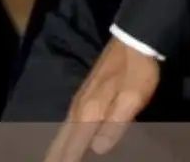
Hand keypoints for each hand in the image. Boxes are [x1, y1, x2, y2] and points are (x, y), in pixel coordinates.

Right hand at [45, 37, 160, 161]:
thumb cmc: (136, 71)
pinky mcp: (85, 94)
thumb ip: (114, 126)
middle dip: (53, 158)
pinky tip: (67, 140)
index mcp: (88, 114)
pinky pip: (68, 124)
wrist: (133, 39)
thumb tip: (97, 150)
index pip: (72, 148)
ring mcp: (79, 100)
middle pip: (60, 141)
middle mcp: (78, 109)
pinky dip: (63, 137)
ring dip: (56, 150)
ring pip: (62, 132)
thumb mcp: (131, 100)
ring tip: (52, 160)